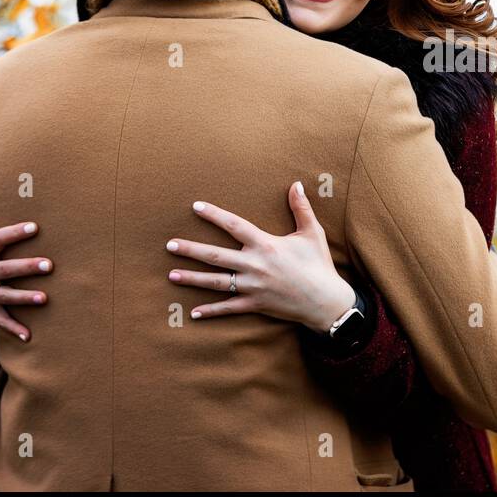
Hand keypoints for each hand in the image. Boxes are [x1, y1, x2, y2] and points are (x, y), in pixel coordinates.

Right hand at [0, 181, 51, 341]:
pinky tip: (31, 336)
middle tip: (50, 264)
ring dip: (24, 298)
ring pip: (5, 296)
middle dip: (26, 267)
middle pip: (5, 269)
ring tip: (45, 298)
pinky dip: (15, 329)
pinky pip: (1, 320)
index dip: (15, 233)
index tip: (35, 227)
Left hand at [166, 181, 355, 331]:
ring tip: (171, 274)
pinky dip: (211, 311)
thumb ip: (301, 208)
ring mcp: (252, 287)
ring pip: (215, 282)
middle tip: (170, 244)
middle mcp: (254, 265)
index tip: (195, 207)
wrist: (326, 301)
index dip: (214, 215)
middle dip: (190, 249)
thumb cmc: (319, 265)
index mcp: (265, 245)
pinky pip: (228, 308)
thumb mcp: (312, 233)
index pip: (234, 226)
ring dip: (192, 278)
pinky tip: (193, 313)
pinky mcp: (255, 304)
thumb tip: (297, 183)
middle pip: (215, 255)